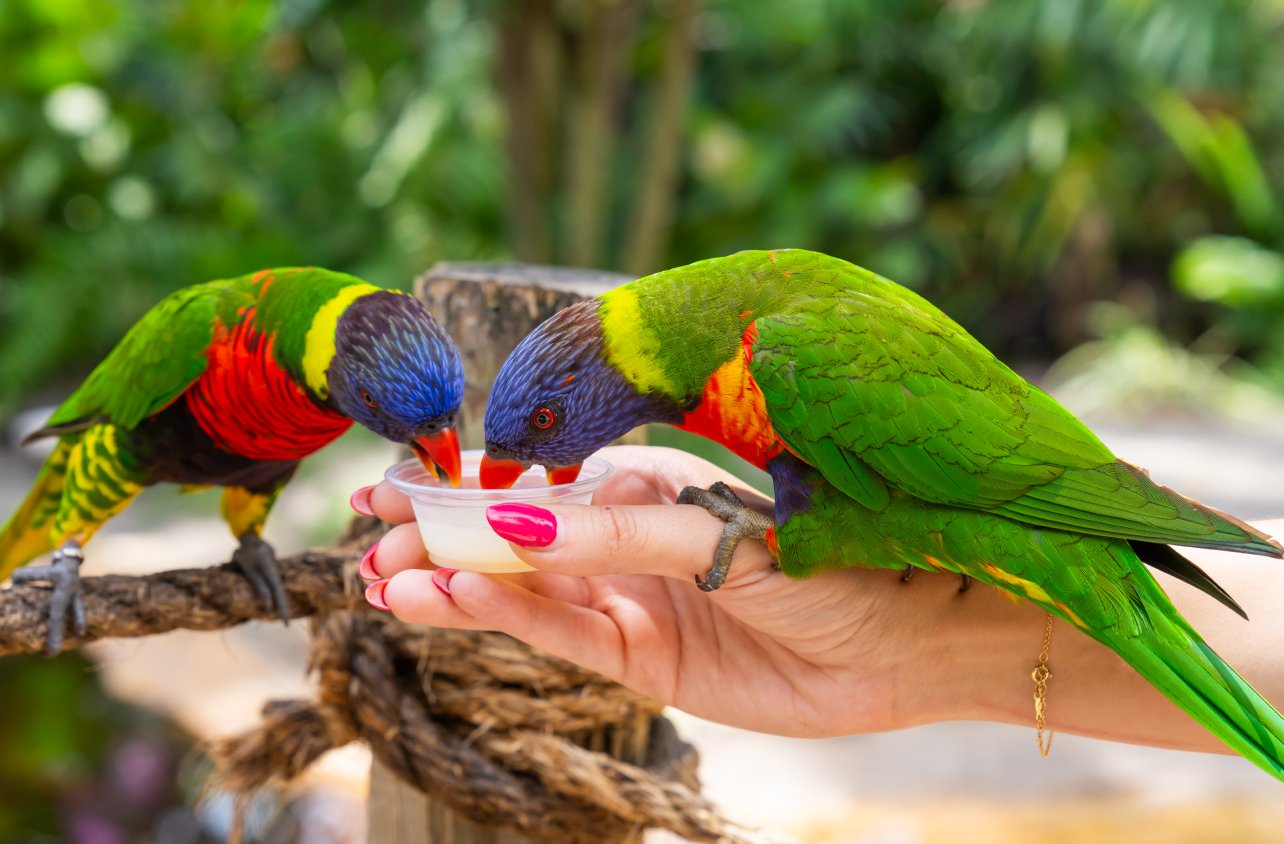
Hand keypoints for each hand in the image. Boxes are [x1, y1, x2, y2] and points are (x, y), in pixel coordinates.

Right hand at [354, 445, 1021, 737]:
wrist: (917, 639)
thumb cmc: (841, 556)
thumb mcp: (719, 532)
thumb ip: (612, 533)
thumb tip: (512, 525)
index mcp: (646, 484)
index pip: (530, 486)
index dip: (456, 491)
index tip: (383, 488)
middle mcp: (629, 540)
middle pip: (513, 543)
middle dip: (439, 543)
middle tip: (367, 547)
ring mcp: (634, 601)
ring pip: (525, 593)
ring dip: (457, 588)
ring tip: (387, 583)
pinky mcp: (646, 660)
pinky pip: (563, 637)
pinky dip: (508, 624)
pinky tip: (452, 607)